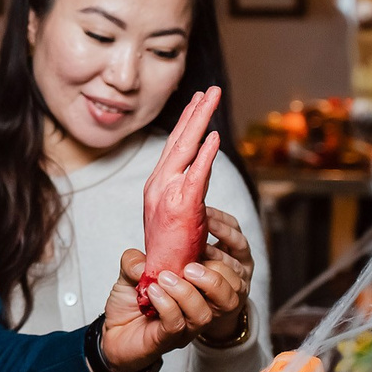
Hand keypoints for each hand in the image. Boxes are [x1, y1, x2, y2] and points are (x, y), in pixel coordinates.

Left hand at [101, 213, 251, 371]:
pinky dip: (167, 304)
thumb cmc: (129, 303)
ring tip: (164, 278)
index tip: (203, 241)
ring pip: (204, 313)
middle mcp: (198, 308)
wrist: (110, 333)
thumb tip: (146, 258)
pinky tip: (153, 292)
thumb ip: (138, 259)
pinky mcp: (168, 339)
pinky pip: (177, 323)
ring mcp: (186, 326)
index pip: (229, 275)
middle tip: (189, 266)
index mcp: (198, 288)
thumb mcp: (131, 271)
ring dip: (186, 291)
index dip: (221, 257)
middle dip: (214, 277)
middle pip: (230, 297)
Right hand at [137, 88, 221, 312]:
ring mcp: (167, 195)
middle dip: (194, 112)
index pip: (174, 147)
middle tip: (209, 90)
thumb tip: (199, 173)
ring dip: (199, 120)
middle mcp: (158, 185)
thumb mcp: (176, 216)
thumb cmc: (169, 253)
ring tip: (211, 98)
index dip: (186, 122)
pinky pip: (196, 174)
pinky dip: (205, 154)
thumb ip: (185, 192)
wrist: (157, 281)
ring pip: (186, 149)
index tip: (198, 102)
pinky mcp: (181, 207)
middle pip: (179, 140)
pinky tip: (215, 136)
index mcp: (157, 186)